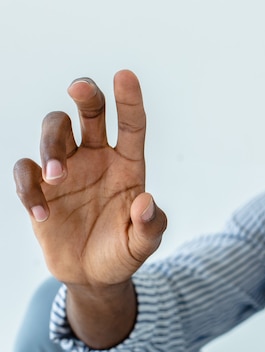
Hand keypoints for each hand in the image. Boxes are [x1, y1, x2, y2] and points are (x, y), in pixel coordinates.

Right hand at [14, 70, 166, 287]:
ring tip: (55, 178)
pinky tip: (43, 214)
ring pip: (54, 131)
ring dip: (51, 145)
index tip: (125, 75)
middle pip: (89, 113)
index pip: (132, 126)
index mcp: (128, 166)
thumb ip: (150, 227)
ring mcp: (67, 170)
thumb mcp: (142, 245)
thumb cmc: (122, 253)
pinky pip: (26, 171)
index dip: (129, 100)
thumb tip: (146, 202)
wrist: (92, 275)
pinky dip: (28, 186)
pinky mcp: (40, 189)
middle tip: (79, 88)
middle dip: (85, 95)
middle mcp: (97, 159)